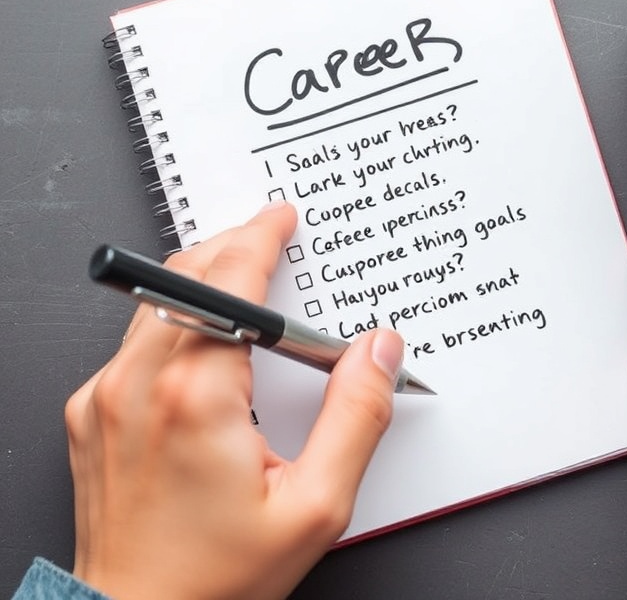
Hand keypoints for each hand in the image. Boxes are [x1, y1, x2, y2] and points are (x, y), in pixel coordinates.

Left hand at [65, 202, 403, 599]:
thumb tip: (379, 351)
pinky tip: (207, 342)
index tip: (281, 219)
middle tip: (269, 239)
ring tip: (243, 281)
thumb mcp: (315, 505)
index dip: (260, 238)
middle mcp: (136, 385)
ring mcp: (103, 399)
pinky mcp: (90, 415)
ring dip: (201, 279)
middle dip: (231, 246)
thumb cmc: (216, 579)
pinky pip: (135, 341)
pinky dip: (175, 320)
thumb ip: (356, 416)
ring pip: (154, 304)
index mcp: (194, 396)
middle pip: (183, 277)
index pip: (228, 280)